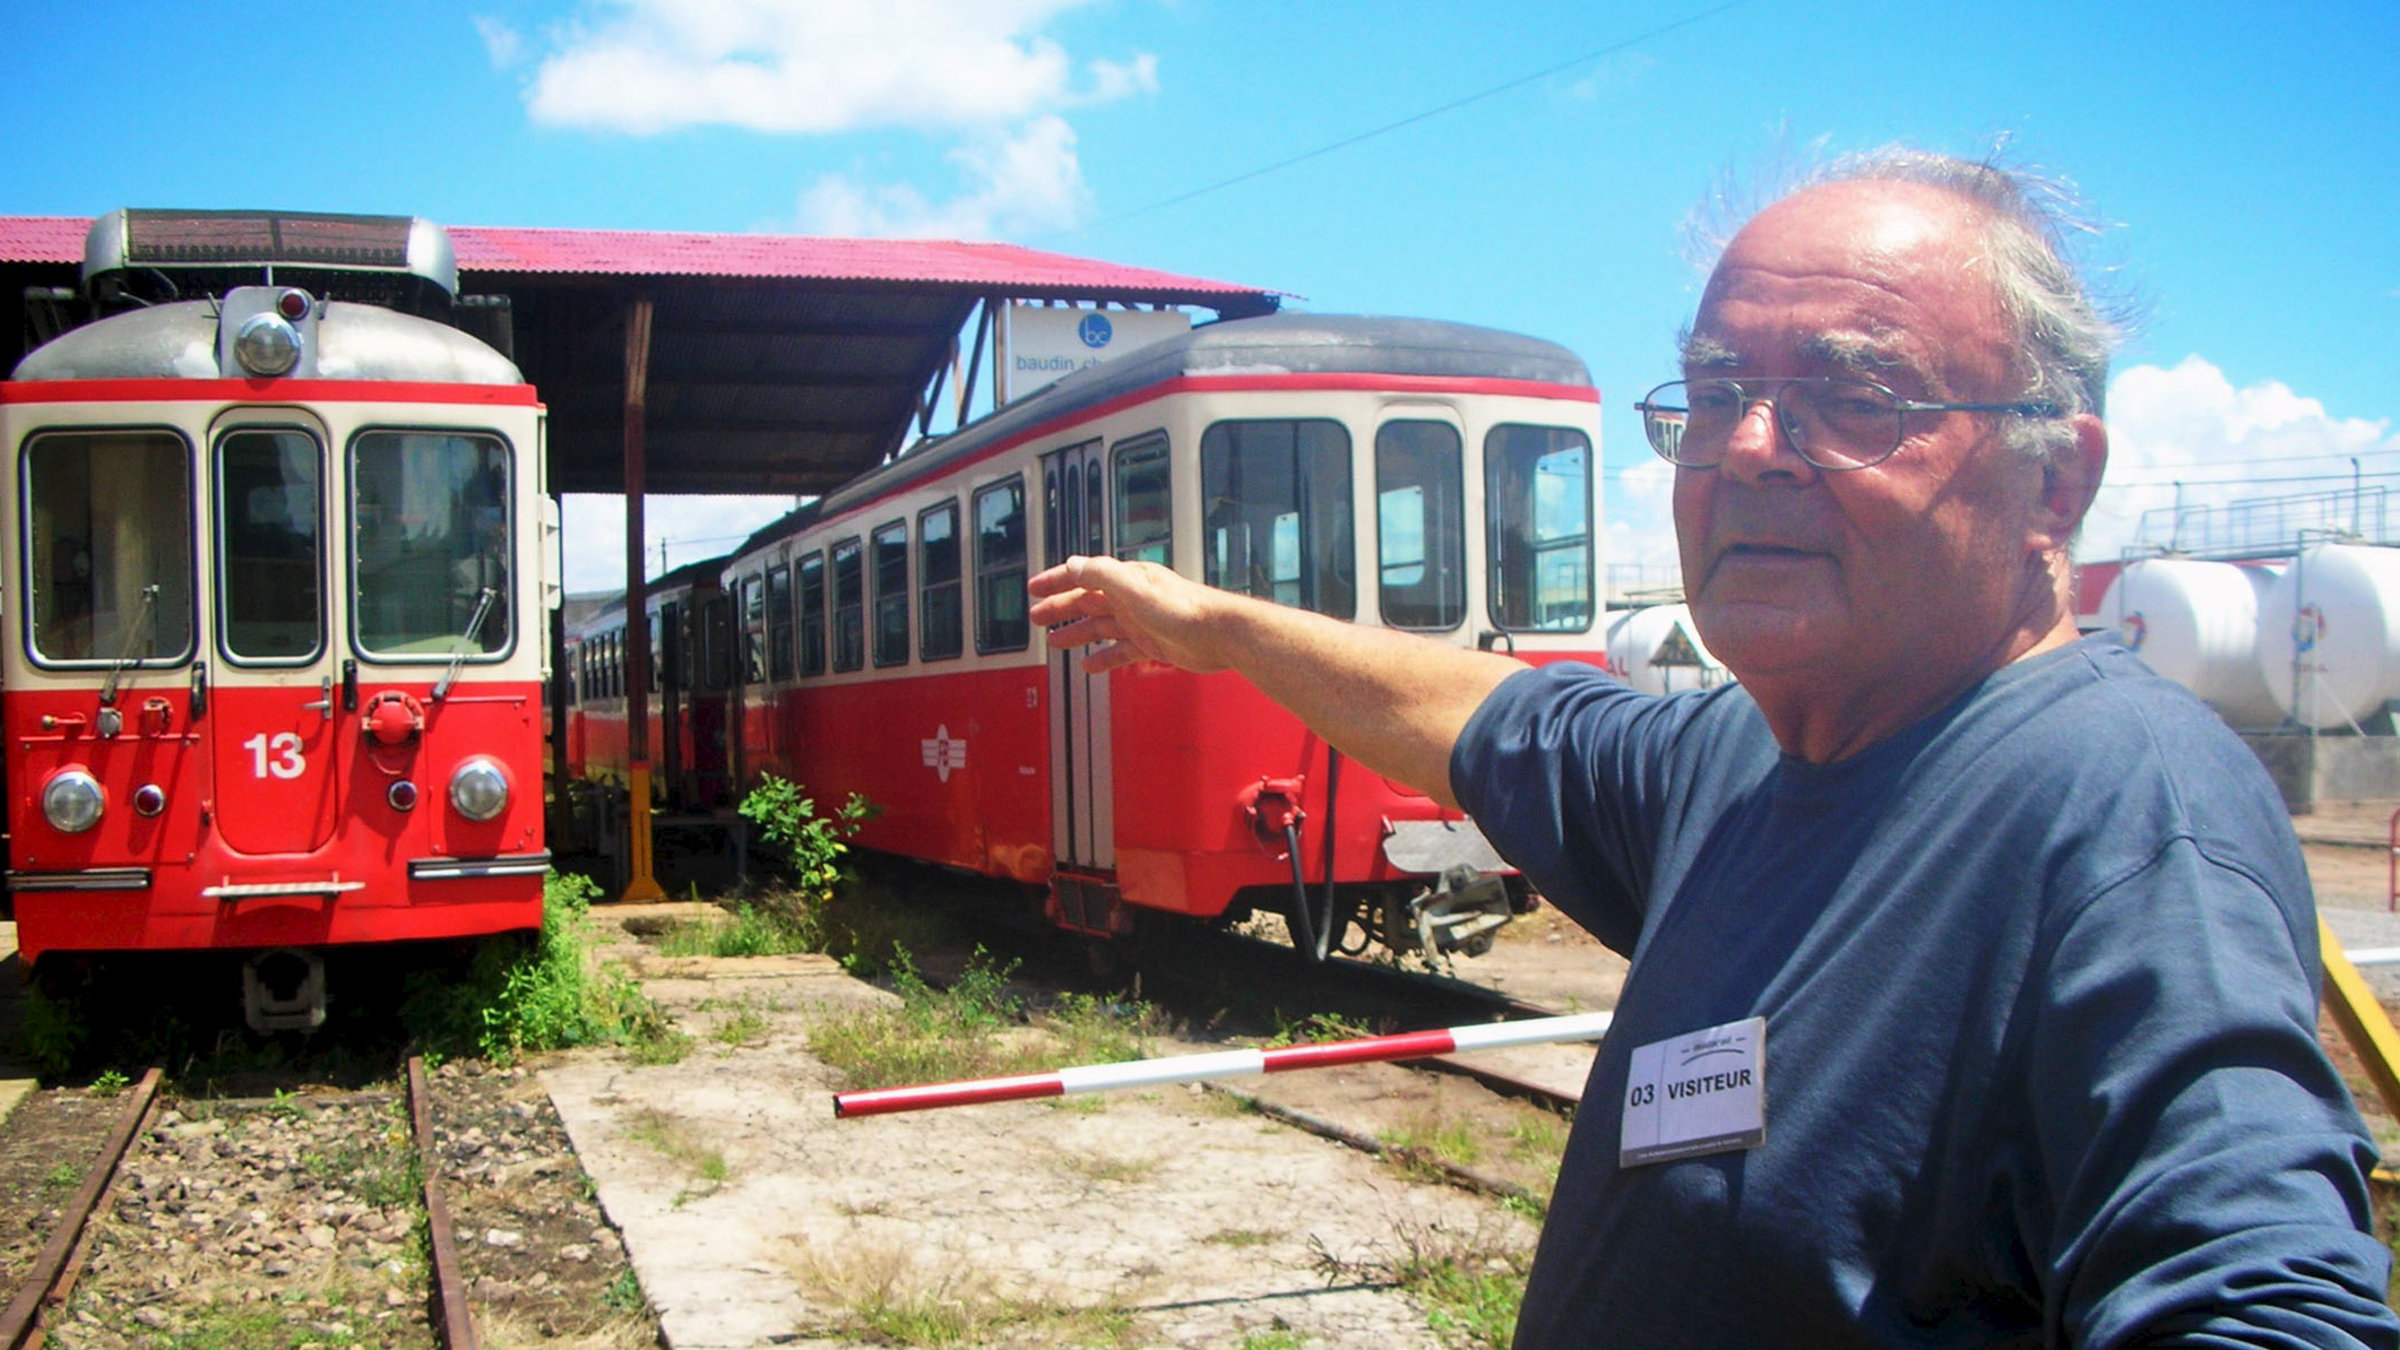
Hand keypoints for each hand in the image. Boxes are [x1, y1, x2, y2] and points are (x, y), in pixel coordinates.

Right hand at [1027, 555, 1232, 674]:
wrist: (1218, 634)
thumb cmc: (1183, 609)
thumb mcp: (1134, 587)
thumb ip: (1102, 574)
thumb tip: (1073, 564)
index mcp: (1126, 579)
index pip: (1083, 575)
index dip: (1056, 580)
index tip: (1034, 588)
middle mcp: (1132, 598)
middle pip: (1088, 602)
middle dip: (1061, 608)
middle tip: (1037, 617)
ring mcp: (1142, 621)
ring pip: (1101, 627)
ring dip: (1077, 633)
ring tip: (1055, 642)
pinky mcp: (1153, 643)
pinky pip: (1120, 651)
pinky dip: (1103, 657)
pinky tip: (1090, 665)